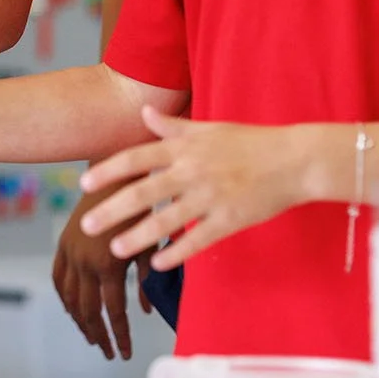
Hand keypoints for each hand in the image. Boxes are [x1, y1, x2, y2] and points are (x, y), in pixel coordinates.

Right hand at [52, 183, 154, 359]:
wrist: (116, 175)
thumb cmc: (143, 208)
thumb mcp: (151, 244)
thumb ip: (147, 280)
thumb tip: (146, 311)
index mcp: (108, 265)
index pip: (113, 312)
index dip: (120, 335)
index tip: (125, 353)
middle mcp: (84, 262)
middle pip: (88, 311)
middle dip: (99, 335)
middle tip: (109, 352)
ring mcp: (69, 253)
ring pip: (69, 298)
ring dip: (79, 322)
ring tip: (91, 337)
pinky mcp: (63, 243)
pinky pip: (57, 278)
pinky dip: (63, 298)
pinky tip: (72, 310)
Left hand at [80, 108, 313, 268]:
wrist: (295, 160)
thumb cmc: (251, 142)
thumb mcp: (210, 128)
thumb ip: (173, 126)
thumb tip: (144, 113)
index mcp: (185, 147)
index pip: (137, 158)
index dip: (108, 171)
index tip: (83, 183)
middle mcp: (193, 171)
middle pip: (144, 193)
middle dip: (111, 210)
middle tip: (85, 225)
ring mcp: (212, 197)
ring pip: (167, 221)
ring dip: (138, 236)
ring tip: (114, 249)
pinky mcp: (231, 220)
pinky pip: (198, 239)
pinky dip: (177, 252)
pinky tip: (158, 264)